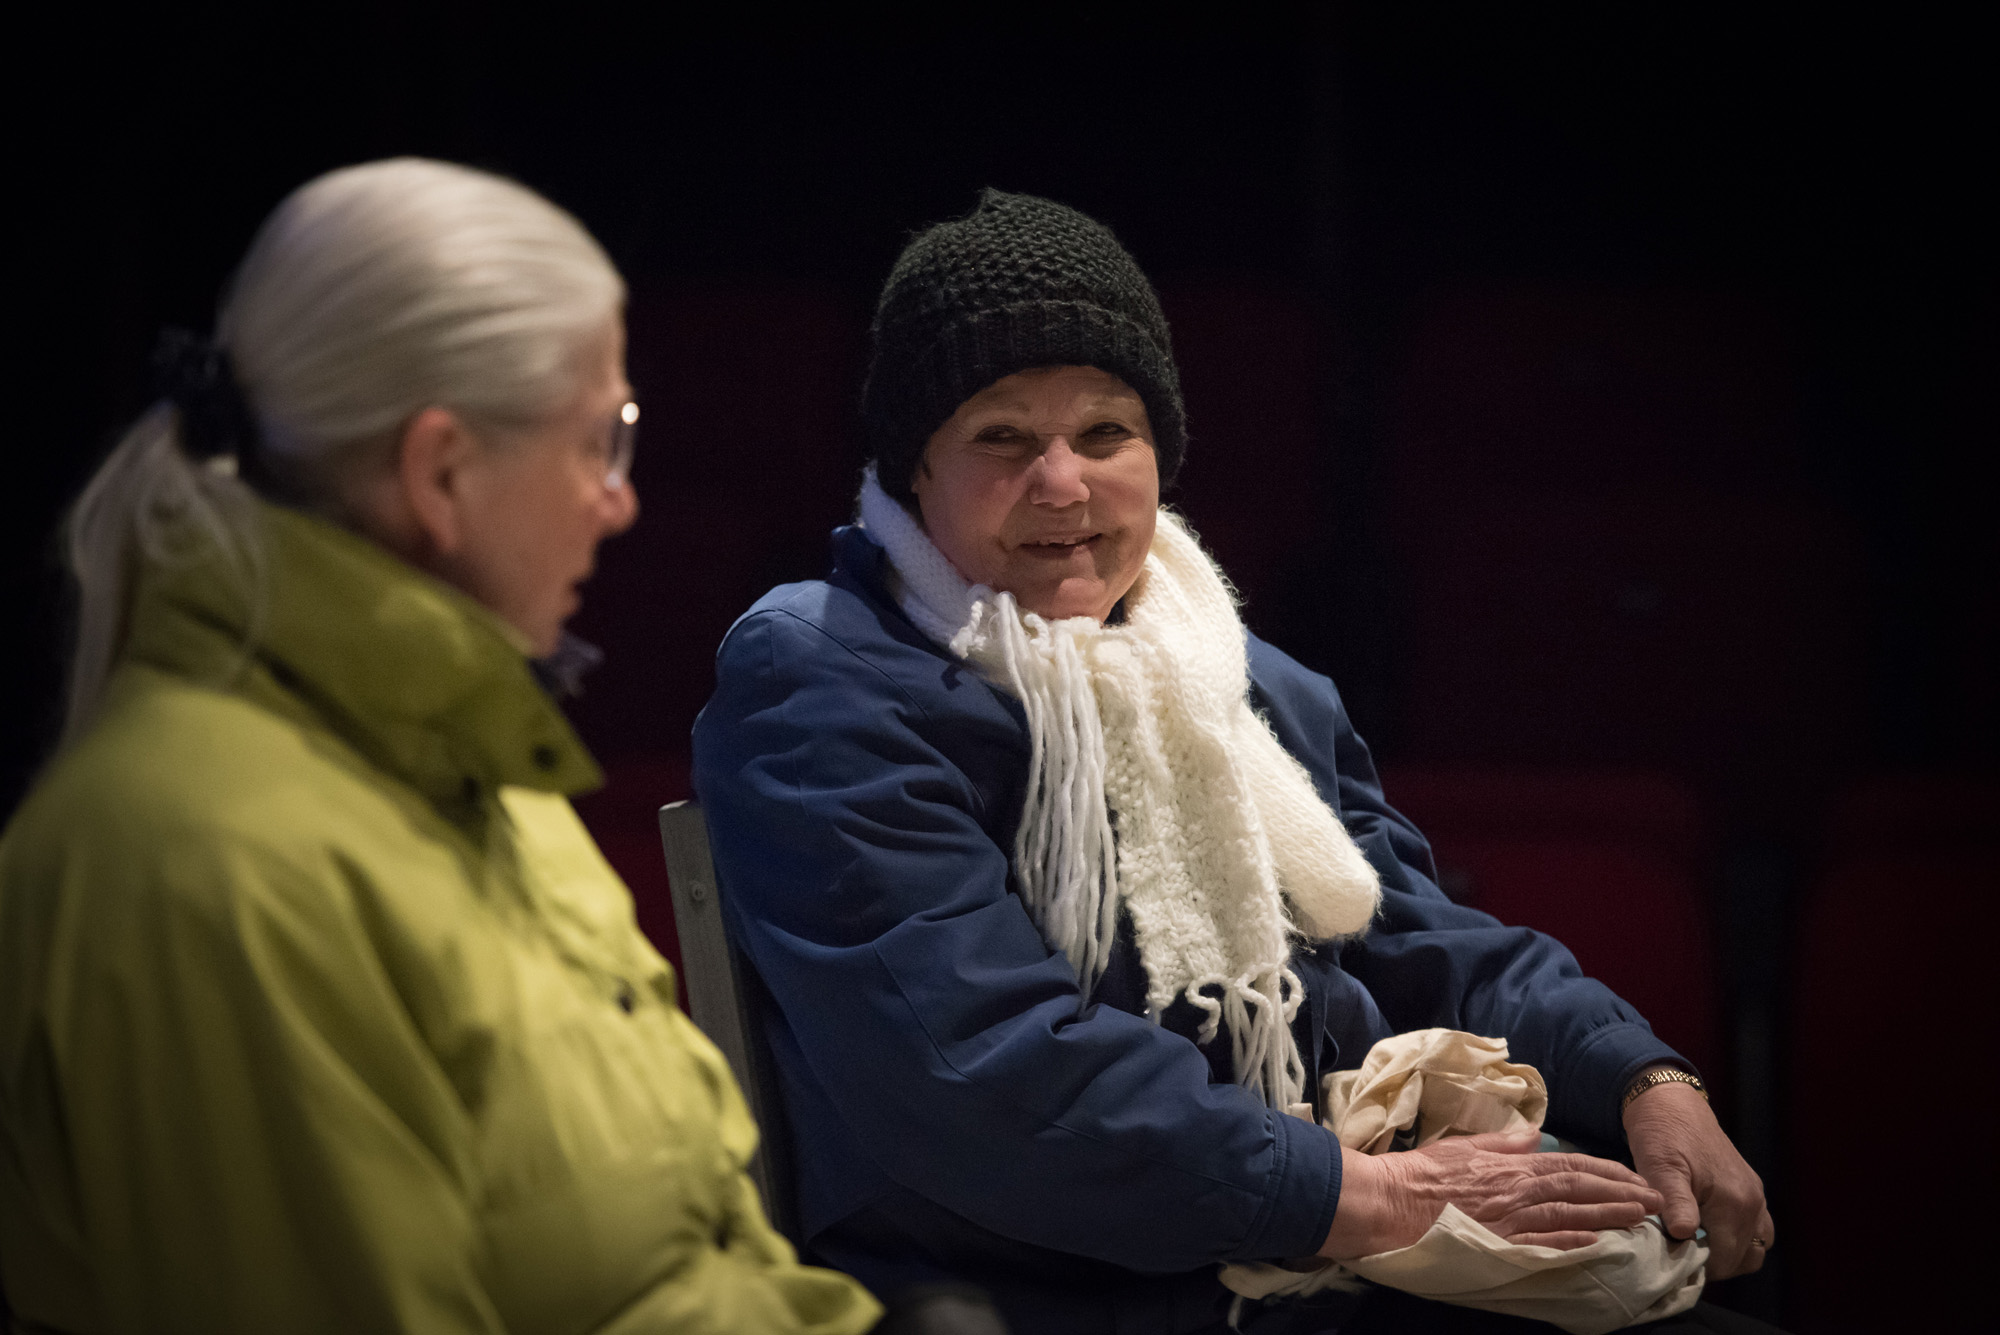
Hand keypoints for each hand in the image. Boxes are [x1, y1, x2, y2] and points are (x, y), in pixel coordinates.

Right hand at [1318, 1129, 1663, 1259]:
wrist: (1386, 1199)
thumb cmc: (1420, 1173)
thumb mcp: (1464, 1146)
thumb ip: (1503, 1144)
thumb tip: (1536, 1136)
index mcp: (1510, 1164)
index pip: (1569, 1164)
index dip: (1607, 1171)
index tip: (1636, 1178)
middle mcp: (1516, 1187)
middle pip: (1579, 1186)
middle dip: (1621, 1192)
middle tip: (1657, 1200)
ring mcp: (1508, 1216)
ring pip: (1569, 1211)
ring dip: (1608, 1213)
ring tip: (1642, 1218)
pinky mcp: (1496, 1241)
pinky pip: (1540, 1240)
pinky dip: (1569, 1239)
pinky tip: (1596, 1240)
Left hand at [1623, 1077, 1772, 1278]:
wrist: (1672, 1104)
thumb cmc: (1662, 1135)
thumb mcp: (1660, 1168)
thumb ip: (1676, 1203)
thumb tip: (1685, 1236)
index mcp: (1734, 1202)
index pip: (1726, 1260)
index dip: (1699, 1267)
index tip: (1672, 1261)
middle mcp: (1753, 1203)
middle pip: (1742, 1259)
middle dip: (1713, 1264)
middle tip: (1680, 1256)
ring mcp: (1756, 1197)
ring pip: (1754, 1248)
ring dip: (1729, 1254)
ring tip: (1694, 1245)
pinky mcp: (1752, 1190)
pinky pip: (1756, 1230)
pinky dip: (1738, 1239)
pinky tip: (1707, 1231)